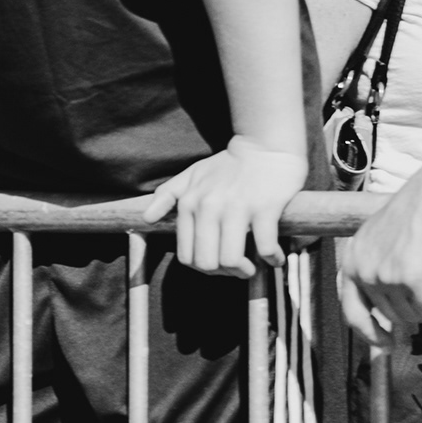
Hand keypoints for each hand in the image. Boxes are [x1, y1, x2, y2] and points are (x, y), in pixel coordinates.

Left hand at [146, 135, 303, 277]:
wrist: (264, 148)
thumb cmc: (228, 166)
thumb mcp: (191, 175)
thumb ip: (167, 196)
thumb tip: (147, 218)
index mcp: (189, 203)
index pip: (186, 255)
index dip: (203, 269)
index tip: (218, 265)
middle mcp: (208, 207)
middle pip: (206, 263)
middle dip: (223, 274)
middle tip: (237, 268)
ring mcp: (236, 208)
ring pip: (230, 260)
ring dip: (244, 271)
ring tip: (253, 264)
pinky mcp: (264, 209)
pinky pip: (264, 248)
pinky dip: (271, 259)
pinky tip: (274, 257)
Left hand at [338, 168, 421, 342]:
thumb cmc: (416, 218)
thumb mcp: (379, 243)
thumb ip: (374, 274)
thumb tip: (384, 316)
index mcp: (351, 261)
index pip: (351, 310)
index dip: (368, 332)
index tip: (384, 345)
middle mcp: (362, 270)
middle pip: (391, 316)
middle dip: (412, 306)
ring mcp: (385, 276)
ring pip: (413, 315)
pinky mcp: (411, 279)